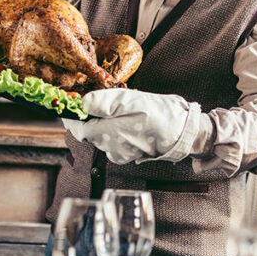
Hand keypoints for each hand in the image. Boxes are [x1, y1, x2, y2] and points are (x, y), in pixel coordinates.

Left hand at [63, 88, 198, 163]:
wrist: (182, 132)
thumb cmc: (157, 115)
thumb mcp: (129, 100)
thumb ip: (102, 102)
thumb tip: (82, 104)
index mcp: (105, 134)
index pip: (78, 129)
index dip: (74, 117)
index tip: (74, 106)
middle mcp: (109, 148)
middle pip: (90, 133)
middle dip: (93, 119)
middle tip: (106, 103)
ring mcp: (120, 154)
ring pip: (103, 138)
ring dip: (106, 125)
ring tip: (123, 112)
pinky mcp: (130, 155)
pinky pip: (116, 143)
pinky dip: (118, 133)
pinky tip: (131, 123)